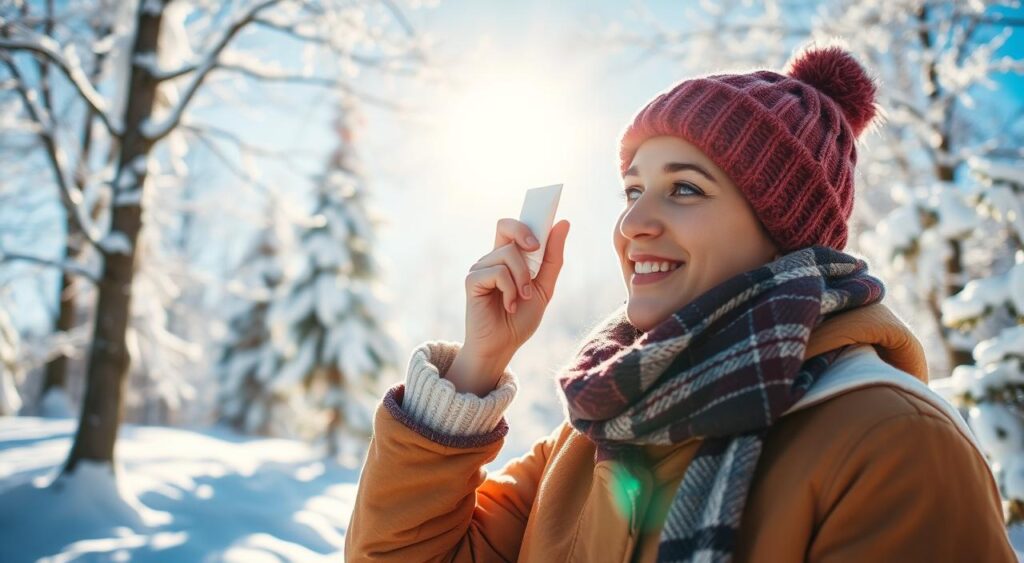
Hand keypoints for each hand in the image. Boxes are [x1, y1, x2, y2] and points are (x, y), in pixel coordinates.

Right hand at [446, 218, 569, 394]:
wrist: (503, 347)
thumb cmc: (520, 319)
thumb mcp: (545, 288)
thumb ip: (553, 258)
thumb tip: (563, 223)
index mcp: (509, 257)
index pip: (516, 226)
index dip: (531, 217)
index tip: (549, 210)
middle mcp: (493, 258)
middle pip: (505, 224)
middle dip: (524, 231)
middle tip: (536, 248)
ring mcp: (481, 268)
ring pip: (508, 254)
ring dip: (523, 278)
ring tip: (522, 298)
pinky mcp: (473, 281)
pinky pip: (498, 272)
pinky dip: (510, 290)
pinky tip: (509, 305)